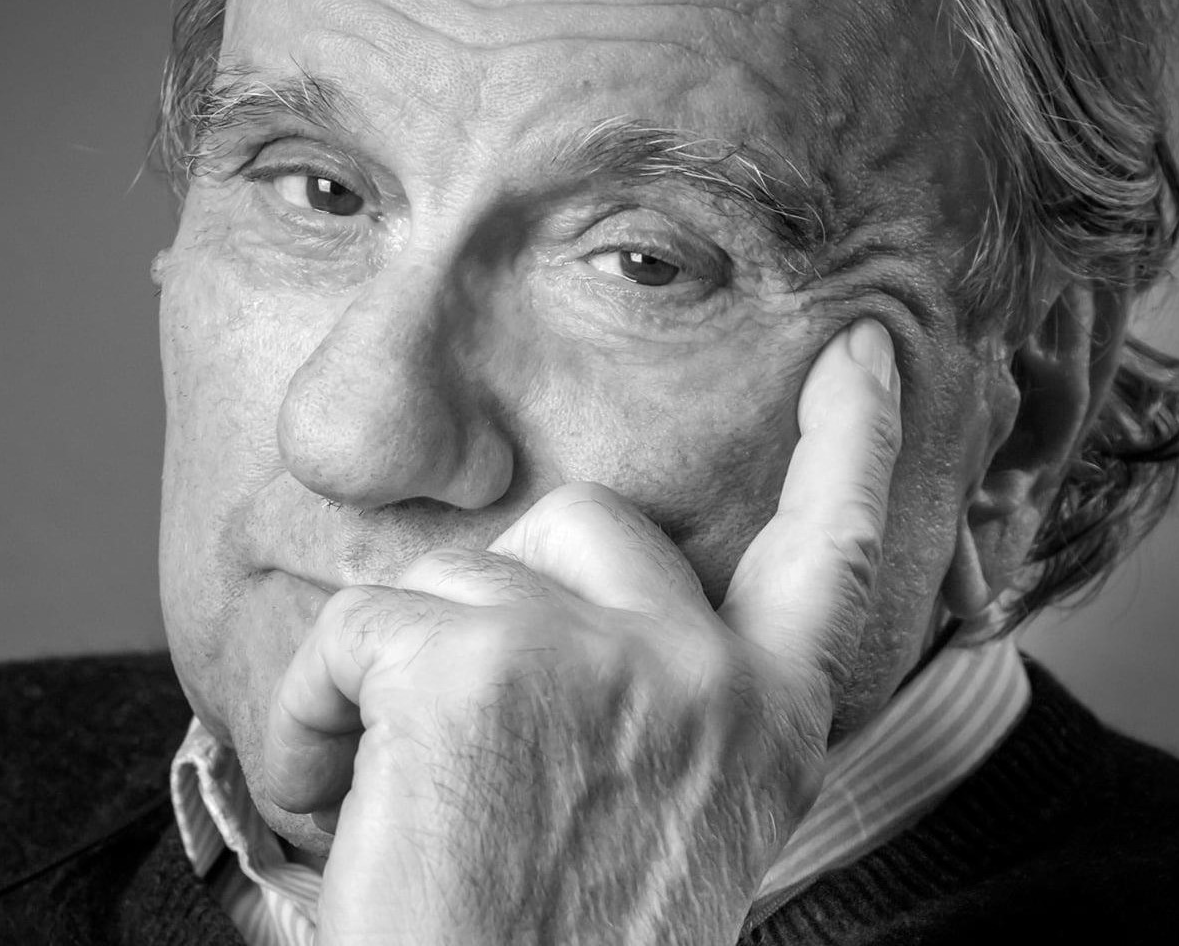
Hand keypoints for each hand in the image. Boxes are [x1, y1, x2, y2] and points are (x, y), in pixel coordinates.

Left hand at [263, 318, 900, 943]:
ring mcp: (594, 654)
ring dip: (395, 673)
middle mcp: (701, 672)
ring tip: (392, 794)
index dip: (855, 438)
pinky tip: (336, 803)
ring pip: (452, 575)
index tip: (863, 352)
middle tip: (463, 722)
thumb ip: (677, 704)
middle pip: (582, 519)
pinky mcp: (472, 662)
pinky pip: (356, 627)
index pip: (834, 547)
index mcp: (766, 723)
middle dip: (503, 591)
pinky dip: (315, 711)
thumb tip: (603, 605)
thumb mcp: (674, 826)